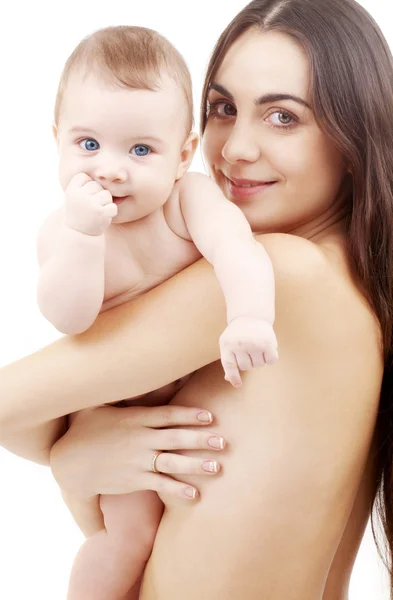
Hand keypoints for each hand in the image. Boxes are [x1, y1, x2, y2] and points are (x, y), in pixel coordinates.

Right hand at [50, 404, 225, 500]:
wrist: (70, 464)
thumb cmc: (85, 430)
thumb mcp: (96, 404)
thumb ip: (115, 390)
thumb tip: (122, 368)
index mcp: (135, 419)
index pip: (167, 415)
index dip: (190, 414)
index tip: (210, 416)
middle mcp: (140, 439)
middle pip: (176, 438)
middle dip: (201, 439)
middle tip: (223, 441)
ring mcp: (138, 461)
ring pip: (173, 462)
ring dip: (196, 465)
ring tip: (218, 467)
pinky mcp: (134, 480)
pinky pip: (160, 485)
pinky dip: (178, 490)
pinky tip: (195, 494)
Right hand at [64, 172, 117, 235]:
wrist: (79, 234)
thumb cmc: (78, 212)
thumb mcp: (73, 195)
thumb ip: (82, 183)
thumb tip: (101, 170)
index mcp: (72, 189)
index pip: (85, 177)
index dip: (87, 187)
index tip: (82, 198)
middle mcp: (80, 195)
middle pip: (97, 185)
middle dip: (97, 195)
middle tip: (90, 207)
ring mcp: (91, 204)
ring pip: (107, 194)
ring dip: (105, 203)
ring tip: (96, 212)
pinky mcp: (101, 212)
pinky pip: (113, 206)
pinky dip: (111, 212)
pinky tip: (103, 217)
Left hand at [219, 316, 278, 386]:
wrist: (250, 316)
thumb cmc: (237, 334)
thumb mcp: (228, 344)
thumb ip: (229, 361)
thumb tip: (229, 379)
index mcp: (227, 345)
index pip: (229, 366)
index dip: (234, 377)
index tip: (238, 384)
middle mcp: (239, 344)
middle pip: (246, 367)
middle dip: (249, 361)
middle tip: (249, 350)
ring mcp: (253, 344)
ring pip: (259, 365)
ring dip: (259, 360)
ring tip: (257, 347)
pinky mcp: (267, 343)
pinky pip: (271, 361)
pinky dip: (270, 358)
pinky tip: (267, 350)